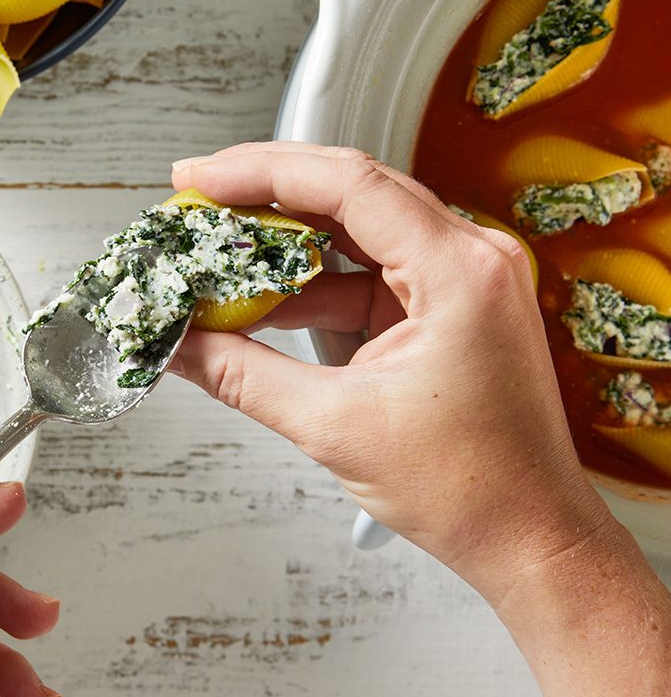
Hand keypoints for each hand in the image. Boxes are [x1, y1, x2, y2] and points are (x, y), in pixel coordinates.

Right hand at [170, 142, 670, 694]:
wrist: (526, 536)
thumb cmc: (471, 488)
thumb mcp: (334, 426)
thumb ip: (242, 375)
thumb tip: (179, 345)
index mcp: (459, 273)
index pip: (349, 184)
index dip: (262, 171)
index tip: (202, 179)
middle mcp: (470, 259)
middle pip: (351, 190)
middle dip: (265, 192)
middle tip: (197, 198)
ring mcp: (461, 280)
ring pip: (355, 229)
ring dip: (284, 240)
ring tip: (217, 250)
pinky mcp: (445, 306)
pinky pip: (365, 272)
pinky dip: (310, 281)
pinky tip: (258, 300)